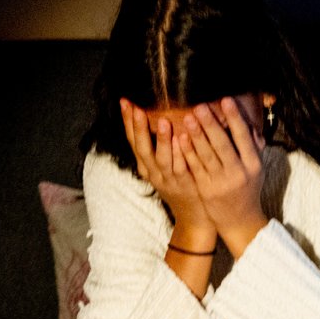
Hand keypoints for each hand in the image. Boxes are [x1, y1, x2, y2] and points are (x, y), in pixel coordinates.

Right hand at [121, 98, 213, 245]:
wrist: (193, 217)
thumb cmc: (180, 186)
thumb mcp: (163, 167)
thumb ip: (158, 145)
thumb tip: (157, 115)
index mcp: (146, 166)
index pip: (132, 141)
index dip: (128, 122)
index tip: (125, 101)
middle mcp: (154, 173)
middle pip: (142, 149)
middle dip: (139, 127)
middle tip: (137, 108)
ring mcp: (169, 180)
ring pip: (162, 159)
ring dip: (162, 140)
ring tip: (165, 121)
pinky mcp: (186, 185)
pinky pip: (182, 168)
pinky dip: (181, 154)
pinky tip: (184, 140)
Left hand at [174, 98, 267, 252]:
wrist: (239, 220)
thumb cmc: (248, 188)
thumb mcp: (256, 169)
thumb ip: (252, 147)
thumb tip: (249, 123)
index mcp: (253, 165)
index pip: (243, 138)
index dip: (234, 119)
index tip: (226, 100)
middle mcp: (238, 173)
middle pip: (223, 145)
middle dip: (211, 124)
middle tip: (200, 105)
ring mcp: (220, 182)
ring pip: (206, 155)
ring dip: (196, 135)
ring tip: (187, 117)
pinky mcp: (205, 190)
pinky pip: (195, 168)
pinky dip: (188, 152)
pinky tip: (180, 138)